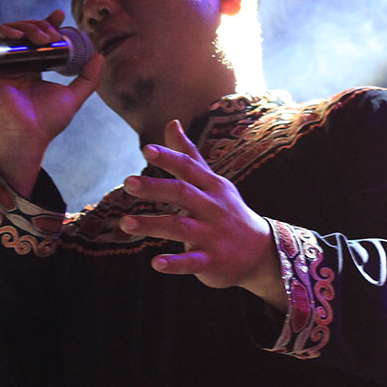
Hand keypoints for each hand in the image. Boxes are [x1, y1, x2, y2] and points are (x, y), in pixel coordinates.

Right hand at [0, 9, 102, 196]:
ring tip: (42, 37)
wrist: (27, 136)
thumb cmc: (47, 122)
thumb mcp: (74, 97)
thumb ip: (88, 78)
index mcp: (33, 69)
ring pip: (10, 31)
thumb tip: (100, 56)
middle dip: (40, 25)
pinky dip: (3, 31)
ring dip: (26, 26)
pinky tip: (18, 36)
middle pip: (25, 31)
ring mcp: (2, 64)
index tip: (60, 15)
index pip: (38, 38)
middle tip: (53, 34)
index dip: (47, 22)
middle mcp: (16, 64)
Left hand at [118, 119, 286, 310]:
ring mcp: (213, 235)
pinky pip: (191, 261)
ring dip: (152, 225)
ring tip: (124, 223)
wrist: (261, 252)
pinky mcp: (212, 261)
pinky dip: (175, 262)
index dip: (168, 158)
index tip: (146, 149)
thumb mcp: (212, 181)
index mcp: (211, 187)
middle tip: (127, 182)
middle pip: (182, 193)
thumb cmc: (228, 212)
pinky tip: (155, 263)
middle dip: (155, 187)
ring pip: (180, 227)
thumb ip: (188, 155)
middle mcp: (212, 208)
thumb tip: (171, 123)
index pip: (188, 168)